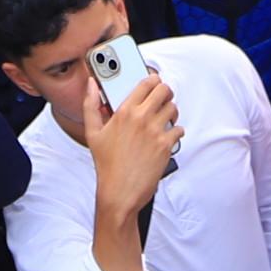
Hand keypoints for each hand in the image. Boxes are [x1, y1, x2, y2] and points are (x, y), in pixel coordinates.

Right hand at [86, 70, 178, 219]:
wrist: (119, 192)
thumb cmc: (106, 165)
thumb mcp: (92, 133)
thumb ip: (90, 104)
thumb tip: (91, 85)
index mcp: (124, 112)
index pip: (146, 83)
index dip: (153, 79)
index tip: (154, 81)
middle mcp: (142, 118)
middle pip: (164, 90)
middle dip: (165, 92)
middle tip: (162, 98)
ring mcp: (155, 132)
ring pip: (174, 108)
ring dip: (171, 111)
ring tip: (164, 117)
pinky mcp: (165, 146)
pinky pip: (179, 129)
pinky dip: (176, 131)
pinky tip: (167, 136)